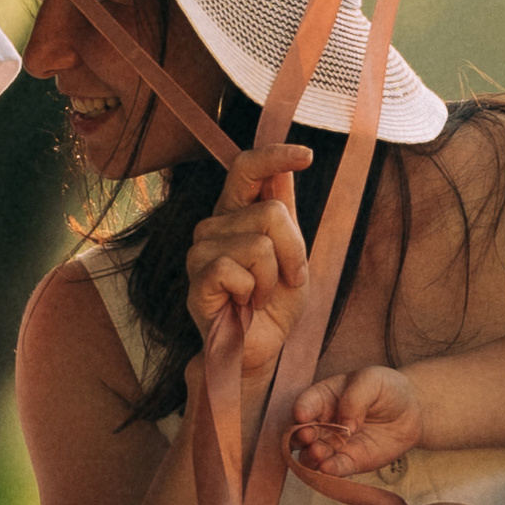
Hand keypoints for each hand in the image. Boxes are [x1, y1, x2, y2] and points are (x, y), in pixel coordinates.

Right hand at [186, 144, 313, 365]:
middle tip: (284, 280)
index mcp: (235, 213)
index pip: (246, 168)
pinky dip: (253, 292)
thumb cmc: (274, 305)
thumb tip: (285, 169)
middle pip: (270, 212)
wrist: (259, 349)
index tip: (308, 155)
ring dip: (272, 278)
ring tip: (260, 296)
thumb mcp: (292, 255)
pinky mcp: (197, 280)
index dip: (275, 156)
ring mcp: (200, 252)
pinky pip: (236, 269)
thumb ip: (286, 214)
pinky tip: (244, 304)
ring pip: (258, 243)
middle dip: (293, 251)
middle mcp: (213, 226)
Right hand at [290, 363, 421, 478]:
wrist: (410, 412)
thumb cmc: (386, 390)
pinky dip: (329, 471)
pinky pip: (334, 469)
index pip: (305, 404)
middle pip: (301, 433)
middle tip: (308, 436)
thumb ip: (355, 398)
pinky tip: (328, 469)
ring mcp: (332, 445)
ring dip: (311, 456)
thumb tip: (346, 425)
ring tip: (319, 453)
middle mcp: (321, 423)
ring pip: (312, 455)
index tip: (302, 415)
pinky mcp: (347, 462)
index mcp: (321, 398)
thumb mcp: (372, 380)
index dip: (302, 409)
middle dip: (301, 436)